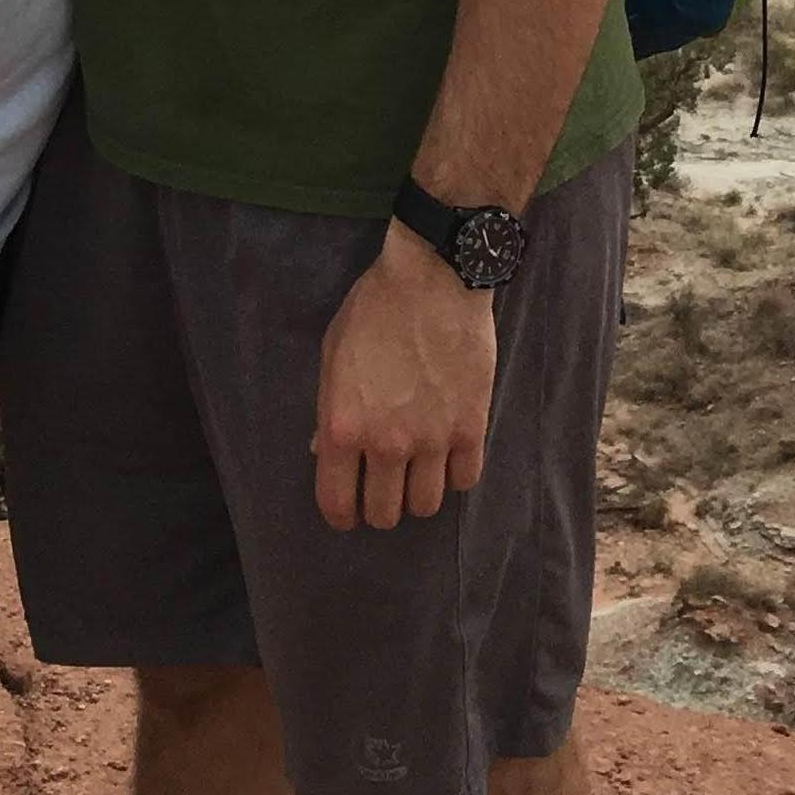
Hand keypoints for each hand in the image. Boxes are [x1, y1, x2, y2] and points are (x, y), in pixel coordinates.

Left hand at [310, 228, 494, 533]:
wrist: (433, 278)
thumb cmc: (374, 308)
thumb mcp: (333, 354)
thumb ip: (328, 410)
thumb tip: (323, 451)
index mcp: (343, 426)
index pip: (336, 503)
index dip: (340, 515)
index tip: (347, 511)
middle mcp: (386, 443)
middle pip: (384, 513)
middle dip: (378, 506)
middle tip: (382, 487)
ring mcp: (432, 439)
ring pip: (425, 506)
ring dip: (417, 494)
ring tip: (416, 472)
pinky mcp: (471, 428)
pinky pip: (464, 480)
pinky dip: (454, 475)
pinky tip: (447, 454)